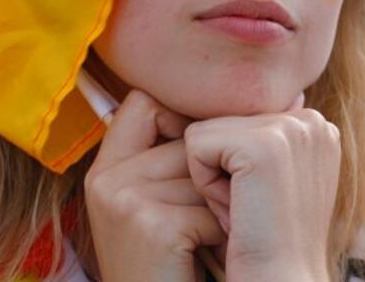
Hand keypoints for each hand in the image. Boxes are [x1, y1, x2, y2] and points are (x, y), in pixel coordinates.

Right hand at [85, 90, 224, 281]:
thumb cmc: (172, 265)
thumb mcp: (161, 204)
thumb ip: (179, 154)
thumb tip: (258, 99)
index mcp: (106, 168)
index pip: (147, 101)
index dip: (185, 122)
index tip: (204, 159)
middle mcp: (107, 177)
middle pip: (189, 138)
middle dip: (213, 177)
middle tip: (208, 217)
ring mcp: (124, 198)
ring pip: (206, 171)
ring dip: (222, 206)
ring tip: (205, 240)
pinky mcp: (149, 223)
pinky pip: (212, 206)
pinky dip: (221, 233)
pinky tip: (204, 257)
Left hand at [184, 95, 341, 280]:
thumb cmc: (266, 243)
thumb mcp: (268, 181)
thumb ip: (257, 139)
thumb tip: (227, 93)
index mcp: (314, 125)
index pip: (238, 118)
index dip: (233, 163)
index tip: (259, 202)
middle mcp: (309, 119)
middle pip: (222, 120)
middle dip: (222, 167)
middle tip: (249, 210)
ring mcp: (290, 129)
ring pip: (206, 130)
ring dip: (211, 176)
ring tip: (243, 211)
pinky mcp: (262, 145)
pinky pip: (196, 145)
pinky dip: (205, 184)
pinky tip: (236, 212)